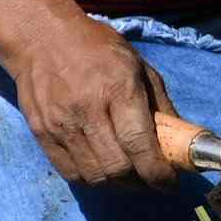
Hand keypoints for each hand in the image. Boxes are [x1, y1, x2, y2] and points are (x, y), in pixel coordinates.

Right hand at [6, 8, 182, 187]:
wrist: (40, 37)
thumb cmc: (97, 48)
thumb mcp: (138, 66)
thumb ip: (160, 105)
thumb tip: (180, 142)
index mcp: (117, 89)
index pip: (139, 145)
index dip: (158, 173)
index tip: (169, 183)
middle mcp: (87, 109)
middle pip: (117, 168)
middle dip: (139, 181)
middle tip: (149, 177)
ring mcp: (60, 123)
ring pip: (94, 176)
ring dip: (116, 183)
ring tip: (126, 175)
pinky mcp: (41, 132)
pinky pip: (70, 172)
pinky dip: (90, 178)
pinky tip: (101, 168)